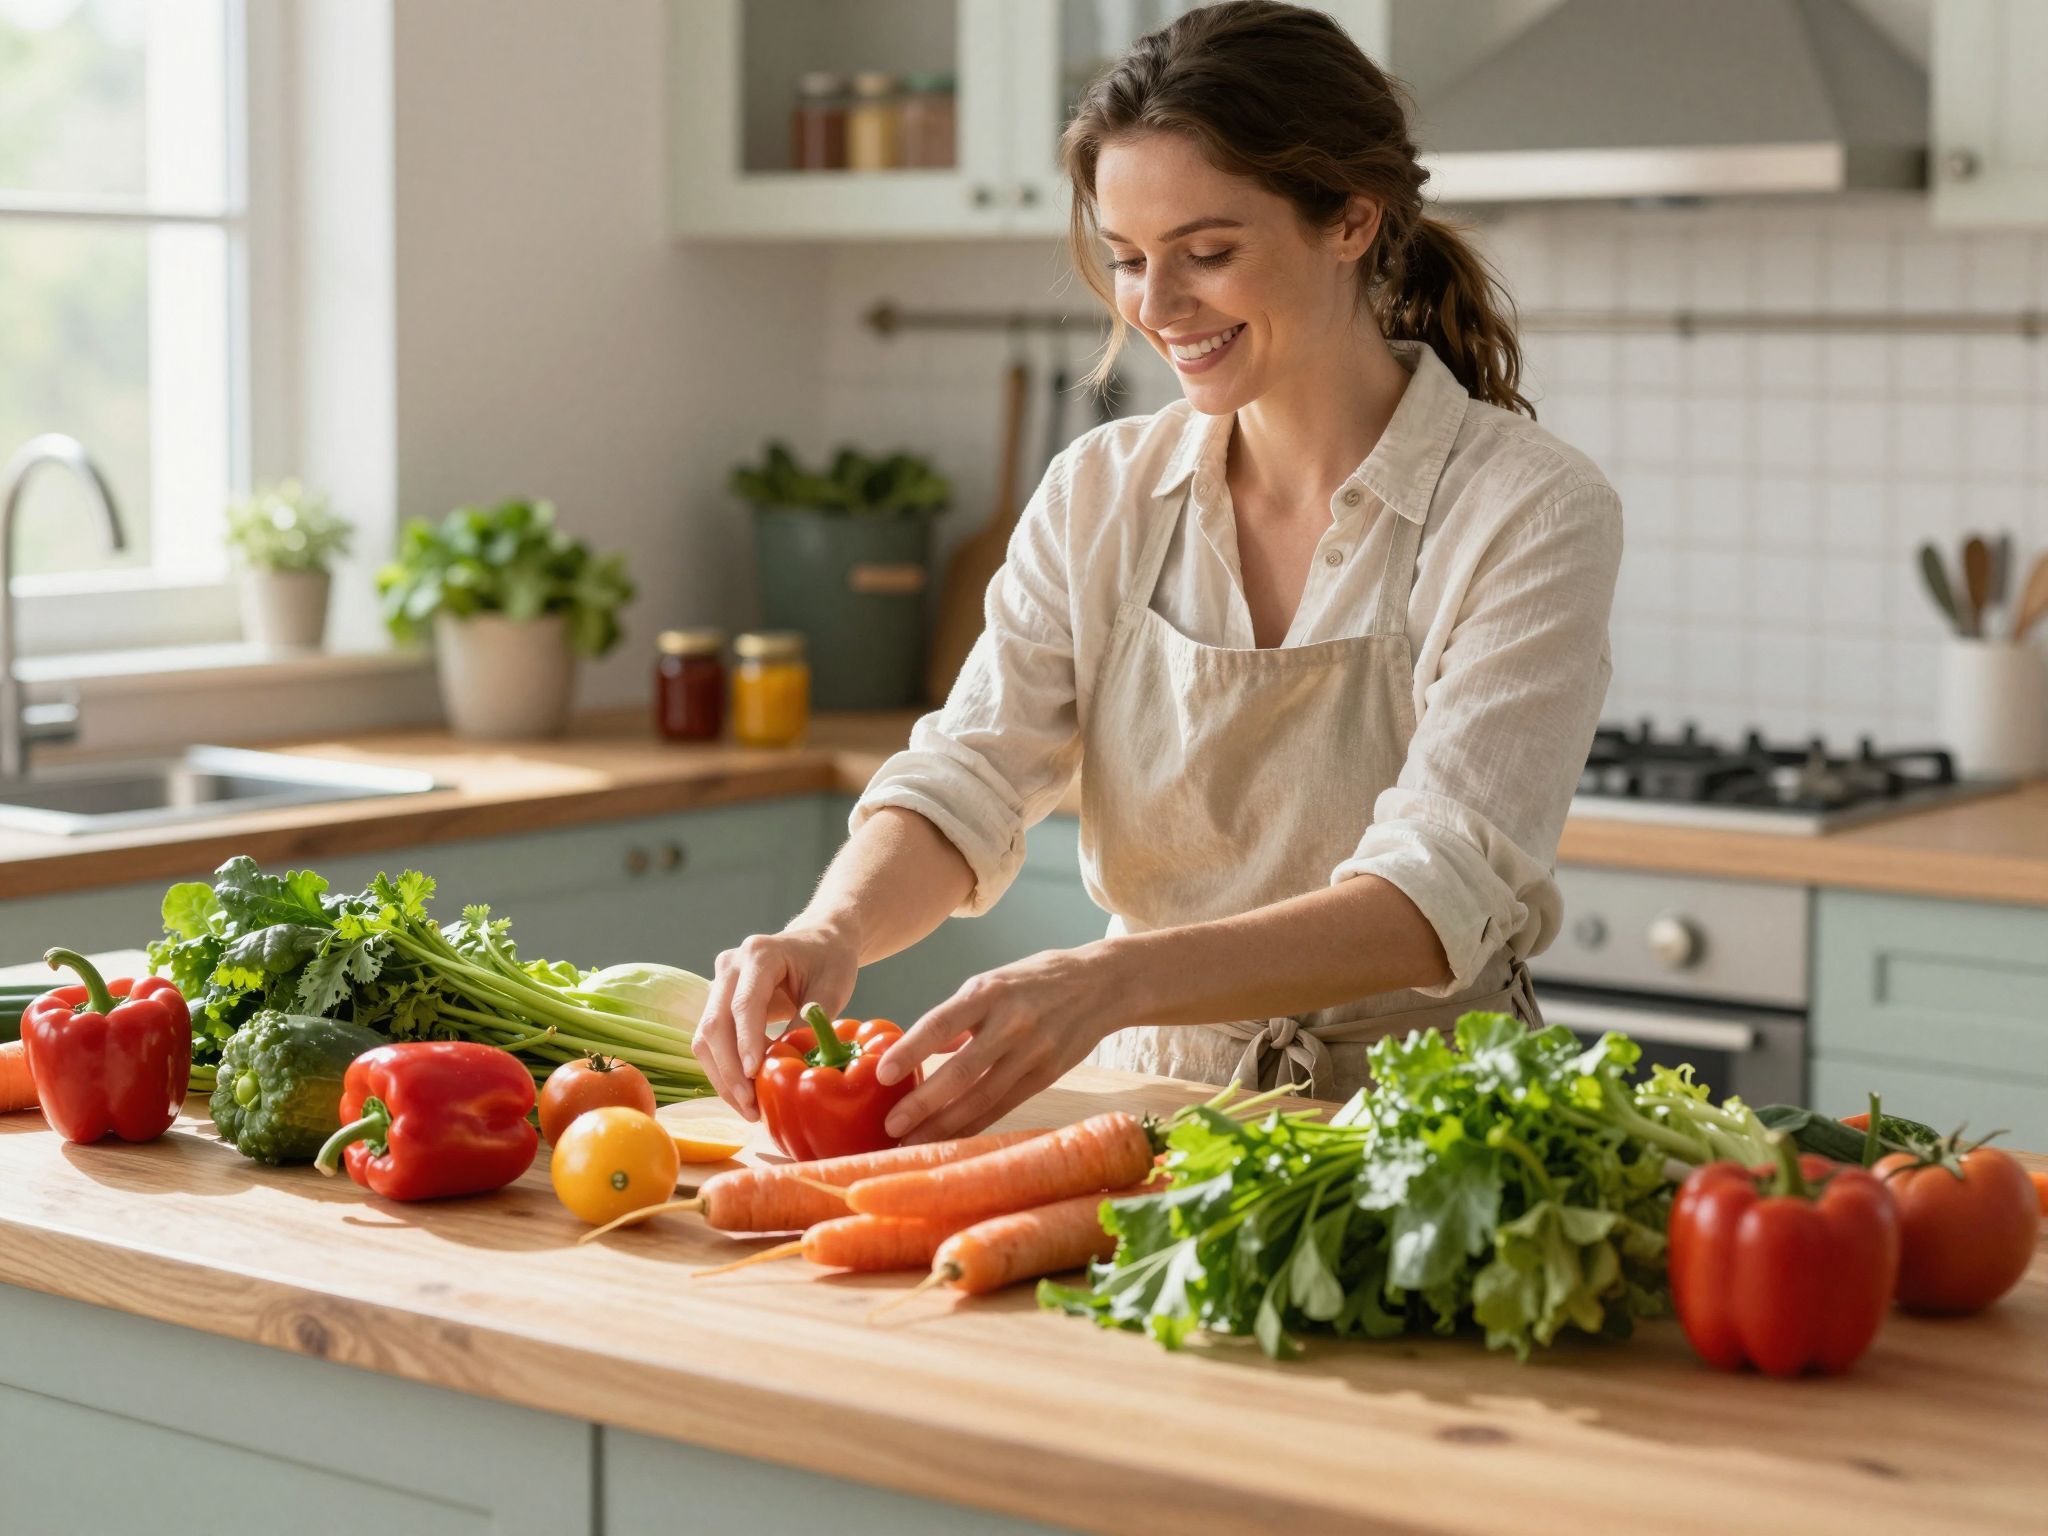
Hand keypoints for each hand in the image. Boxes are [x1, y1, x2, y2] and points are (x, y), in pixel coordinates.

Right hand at [693, 922, 858, 1119]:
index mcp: (760, 953)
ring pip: (705, 1037)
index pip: (744, 1004)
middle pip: (716, 1024)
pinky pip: (711, 1041)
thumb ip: (811, 1019)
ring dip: (723, 1077)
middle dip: (729, 1070)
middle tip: (751, 1107)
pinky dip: (724, 1069)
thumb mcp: (832, 987)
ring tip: (749, 1109)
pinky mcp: (717, 1001)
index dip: (746, 1042)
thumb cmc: (829, 960)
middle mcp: (730, 965)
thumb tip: (789, 1060)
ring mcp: (719, 982)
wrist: (817, 942)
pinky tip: (745, 1093)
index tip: (754, 1075)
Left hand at [875, 944, 1119, 1144]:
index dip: (910, 1050)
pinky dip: (974, 1126)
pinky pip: (1003, 1107)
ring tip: (912, 1143)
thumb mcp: (993, 982)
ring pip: (982, 1098)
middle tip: (890, 1127)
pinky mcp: (1048, 1076)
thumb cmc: (1035, 980)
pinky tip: (951, 1141)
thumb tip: (917, 1048)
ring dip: (944, 1126)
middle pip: (961, 1072)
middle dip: (923, 1104)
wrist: (1101, 984)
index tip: (882, 1074)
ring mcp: (1032, 1052)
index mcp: (989, 992)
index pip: (940, 1023)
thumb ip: (957, 1017)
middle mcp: (1011, 1023)